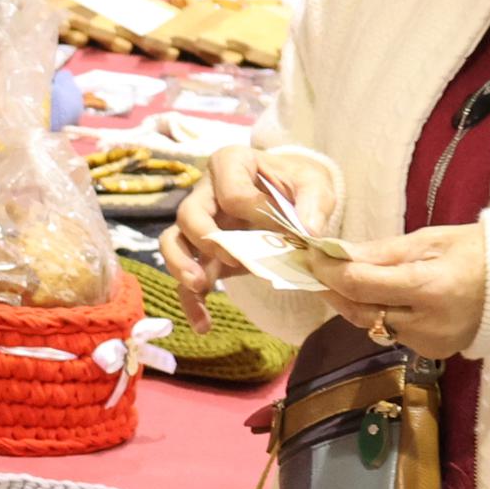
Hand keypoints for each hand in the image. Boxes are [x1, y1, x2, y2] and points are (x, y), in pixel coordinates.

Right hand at [163, 145, 342, 307]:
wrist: (292, 198)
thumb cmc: (298, 186)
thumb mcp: (316, 184)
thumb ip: (314, 203)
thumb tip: (308, 231)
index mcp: (232, 164)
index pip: (232, 191)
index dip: (255, 213)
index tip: (282, 227)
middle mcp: (206, 192)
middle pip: (189, 213)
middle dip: (206, 239)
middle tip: (232, 260)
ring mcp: (201, 224)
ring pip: (173, 241)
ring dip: (181, 266)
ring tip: (198, 287)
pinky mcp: (203, 254)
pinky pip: (185, 276)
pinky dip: (191, 301)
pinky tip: (203, 324)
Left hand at [324, 223, 488, 356]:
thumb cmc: (477, 252)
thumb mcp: (429, 240)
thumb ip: (382, 252)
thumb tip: (337, 253)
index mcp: (429, 287)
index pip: (360, 284)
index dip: (328, 271)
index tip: (311, 255)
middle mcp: (427, 323)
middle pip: (359, 310)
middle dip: (333, 289)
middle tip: (316, 269)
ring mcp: (430, 342)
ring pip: (372, 325)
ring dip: (353, 303)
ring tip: (343, 280)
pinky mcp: (433, 352)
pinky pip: (392, 334)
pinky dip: (379, 315)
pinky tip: (380, 298)